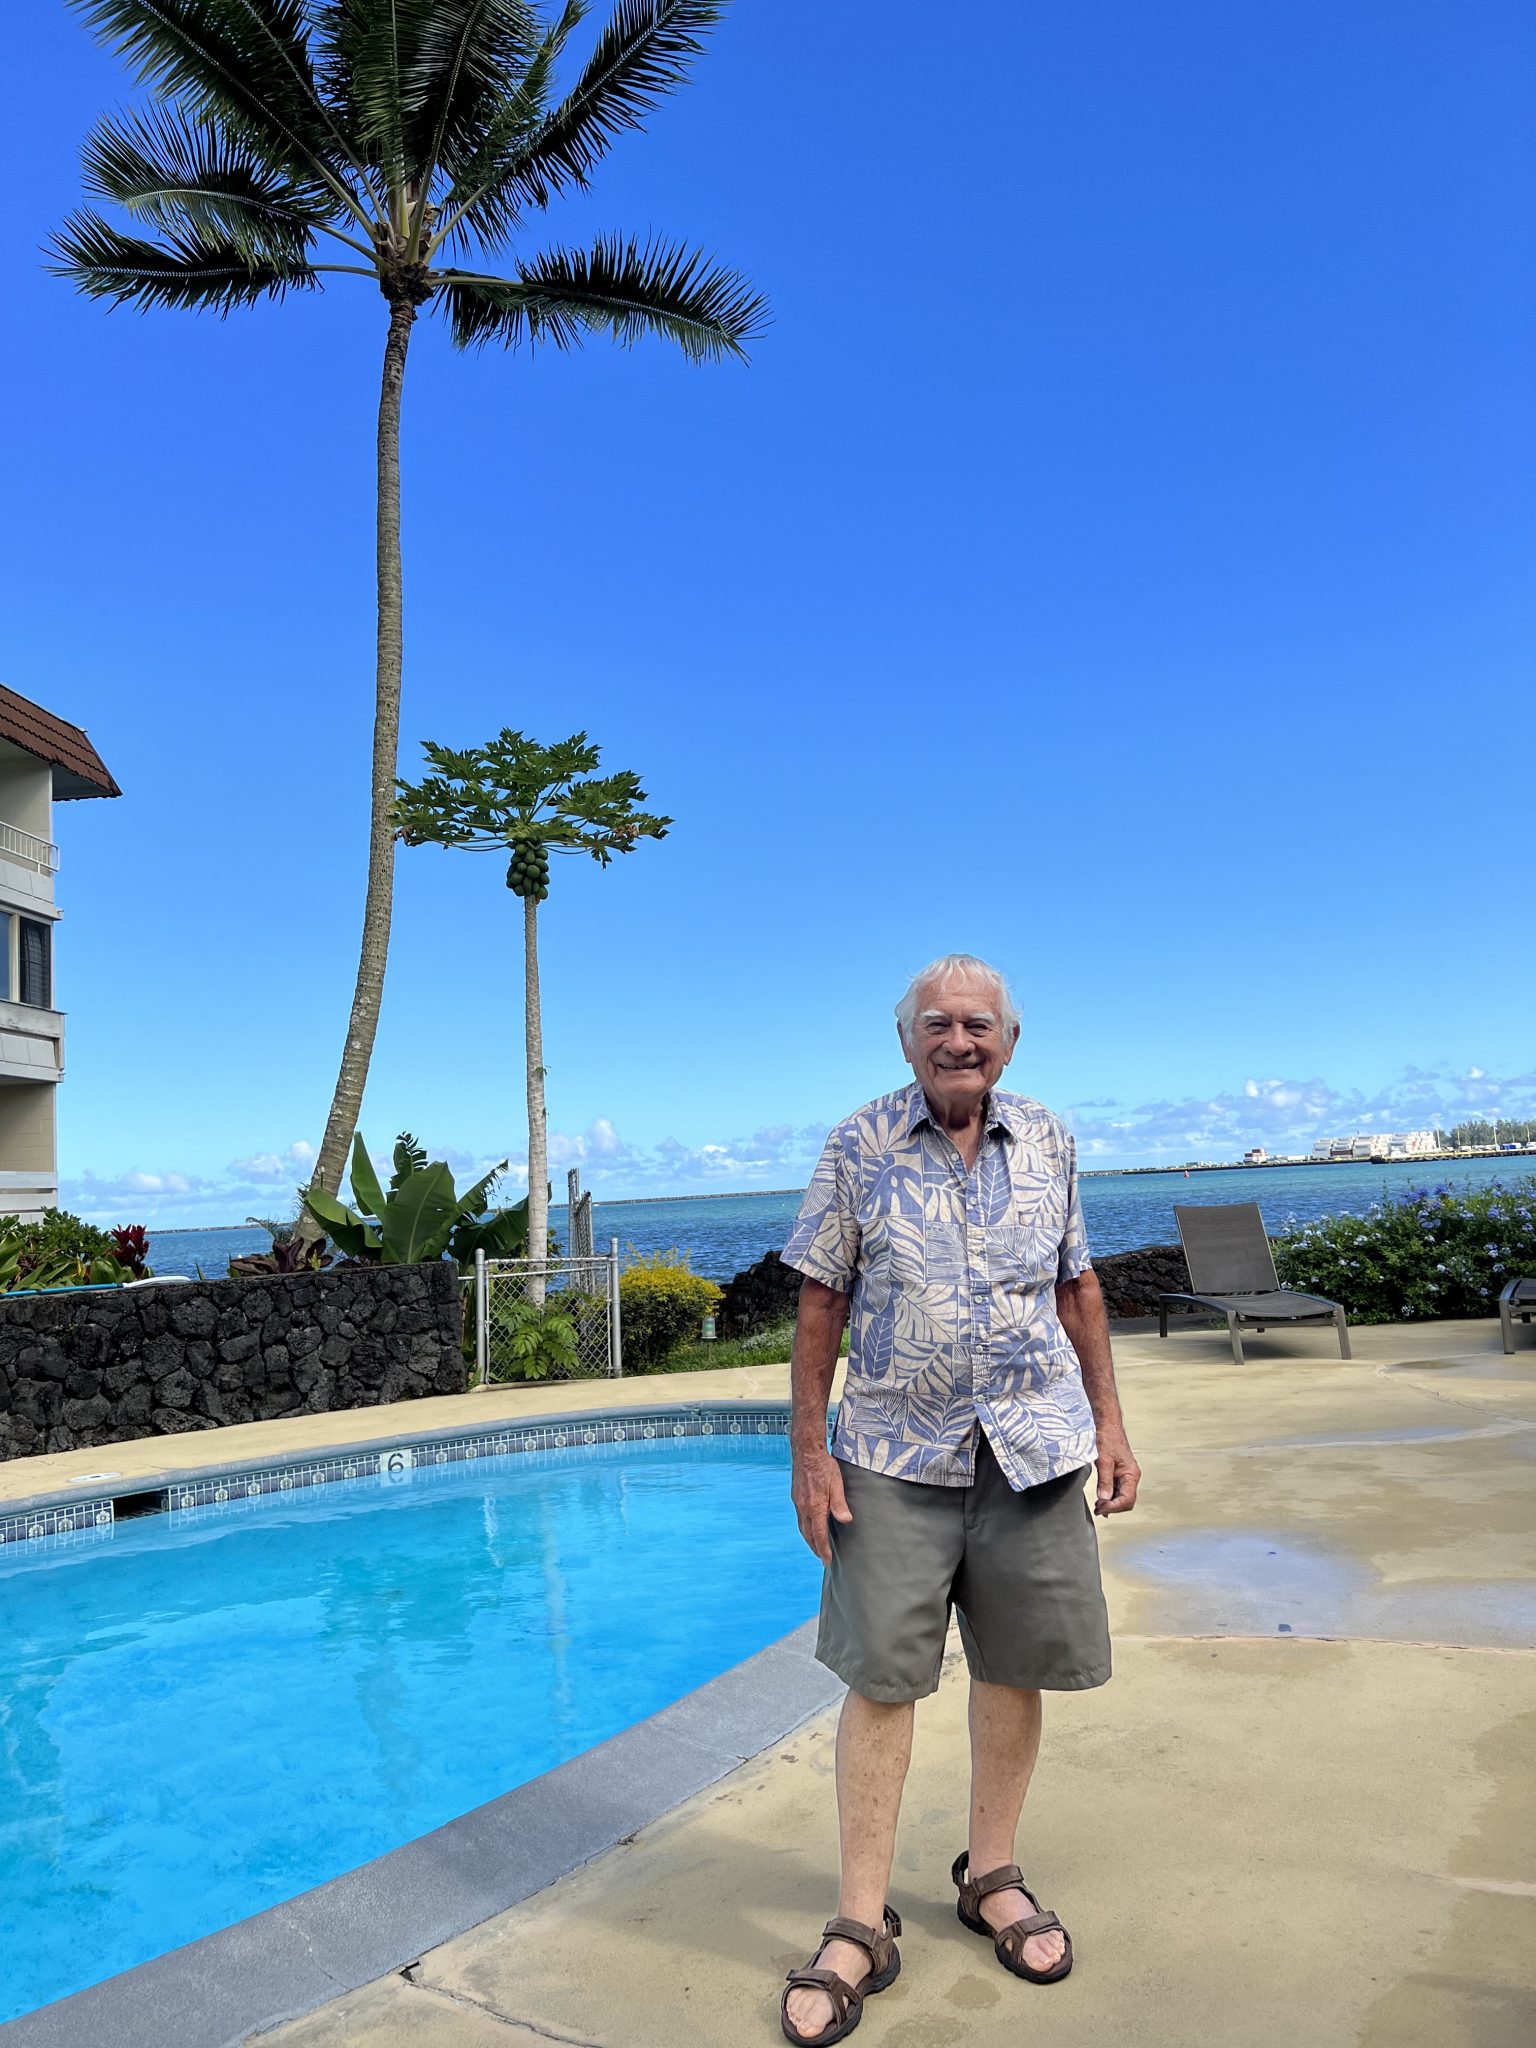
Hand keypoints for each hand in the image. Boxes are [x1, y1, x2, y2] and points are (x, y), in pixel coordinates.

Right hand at [790, 1444, 852, 1563]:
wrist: (805, 1452)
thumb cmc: (823, 1466)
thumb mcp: (836, 1483)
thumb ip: (839, 1503)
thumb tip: (845, 1520)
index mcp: (814, 1507)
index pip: (818, 1535)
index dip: (823, 1549)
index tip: (826, 1560)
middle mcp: (804, 1508)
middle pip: (808, 1534)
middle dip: (815, 1547)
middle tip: (822, 1557)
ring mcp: (798, 1502)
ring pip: (802, 1527)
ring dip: (809, 1538)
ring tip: (816, 1545)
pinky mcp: (796, 1497)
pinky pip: (800, 1518)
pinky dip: (805, 1527)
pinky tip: (810, 1525)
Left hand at [1093, 1424, 1140, 1515]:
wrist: (1106, 1425)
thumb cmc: (1108, 1437)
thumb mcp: (1104, 1460)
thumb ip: (1104, 1481)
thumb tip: (1104, 1499)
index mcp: (1131, 1474)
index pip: (1127, 1499)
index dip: (1114, 1507)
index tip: (1101, 1508)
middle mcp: (1131, 1476)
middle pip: (1126, 1501)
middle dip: (1113, 1507)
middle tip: (1098, 1509)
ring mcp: (1125, 1475)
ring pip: (1122, 1497)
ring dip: (1111, 1503)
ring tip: (1098, 1506)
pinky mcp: (1118, 1473)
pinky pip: (1116, 1490)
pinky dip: (1109, 1497)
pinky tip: (1101, 1499)